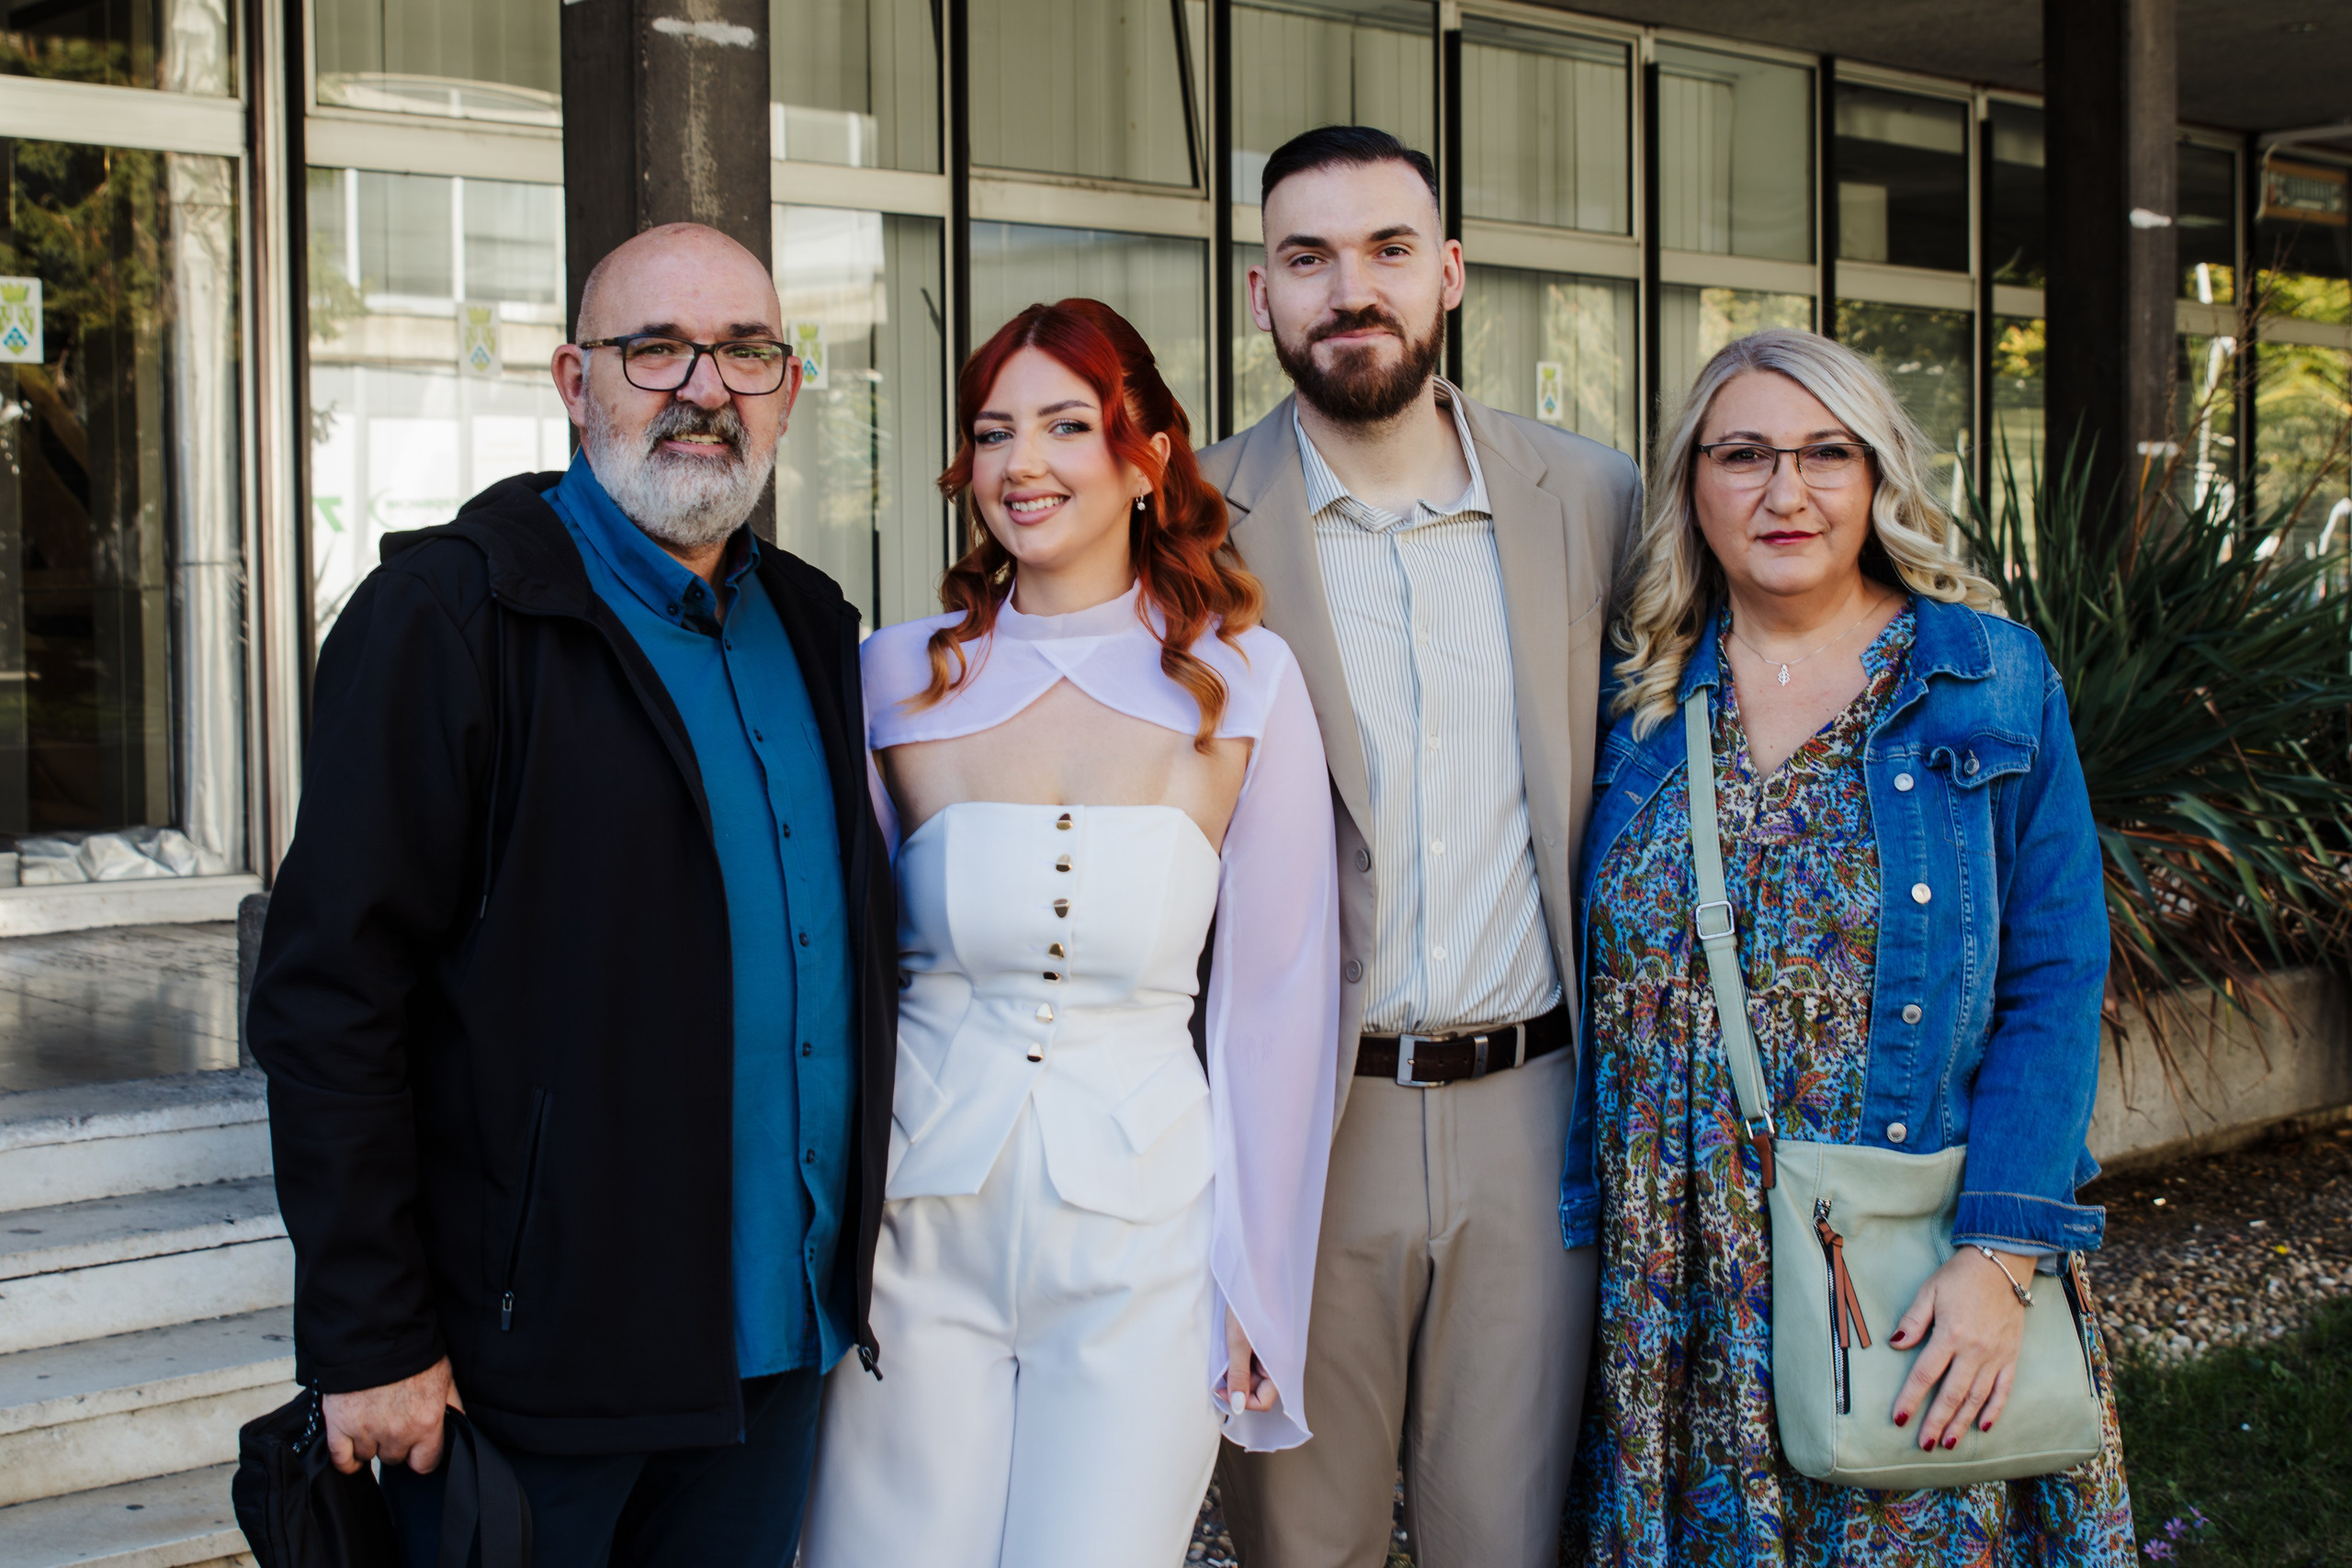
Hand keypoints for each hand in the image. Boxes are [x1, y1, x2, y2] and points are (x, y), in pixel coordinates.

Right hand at [322, 1356, 463, 1474]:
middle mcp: (397, 1432)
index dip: (422, 1456)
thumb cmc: (413, 1353)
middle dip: (396, 1444)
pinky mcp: (340, 1426)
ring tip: (373, 1423)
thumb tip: (458, 1427)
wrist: (377, 1334)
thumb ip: (452, 1407)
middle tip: (393, 1422)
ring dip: (371, 1444)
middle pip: (395, 1458)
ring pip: (369, 1456)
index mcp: (426, 1423)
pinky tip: (352, 1452)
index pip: (425, 1464)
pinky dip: (346, 1460)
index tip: (418, 1449)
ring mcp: (367, 1431)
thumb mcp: (445, 1377)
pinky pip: (341, 1460)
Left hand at [1220, 1309, 1277, 1415]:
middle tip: (1219, 1372)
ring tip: (1226, 1354)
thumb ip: (1238, 1376)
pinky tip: (1231, 1347)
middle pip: (1259, 1390)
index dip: (1240, 1400)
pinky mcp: (1268, 1343)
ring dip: (1238, 1372)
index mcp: (1281, 1366)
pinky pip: (1254, 1362)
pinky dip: (1241, 1360)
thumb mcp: (1238, 1344)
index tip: (1221, 1388)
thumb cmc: (1248, 1305)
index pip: (1263, 1402)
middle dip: (1238, 1386)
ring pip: (1255, 1377)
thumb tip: (1236, 1405)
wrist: (1257, 1272)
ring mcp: (1275, 1353)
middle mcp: (1281, 1363)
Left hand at [1887, 1249, 2033, 1450]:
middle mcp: (1975, 1351)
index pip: (1926, 1374)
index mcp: (1950, 1334)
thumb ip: (1912, 1321)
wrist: (2002, 1266)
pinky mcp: (2011, 1356)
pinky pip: (2004, 1389)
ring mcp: (1996, 1356)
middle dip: (1936, 1422)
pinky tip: (1983, 1426)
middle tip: (1923, 1444)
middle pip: (1952, 1394)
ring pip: (1977, 1398)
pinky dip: (1994, 1410)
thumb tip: (1894, 1345)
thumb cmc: (1960, 1277)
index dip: (1911, 1398)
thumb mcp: (1929, 1291)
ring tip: (1948, 1443)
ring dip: (1961, 1422)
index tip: (1898, 1418)